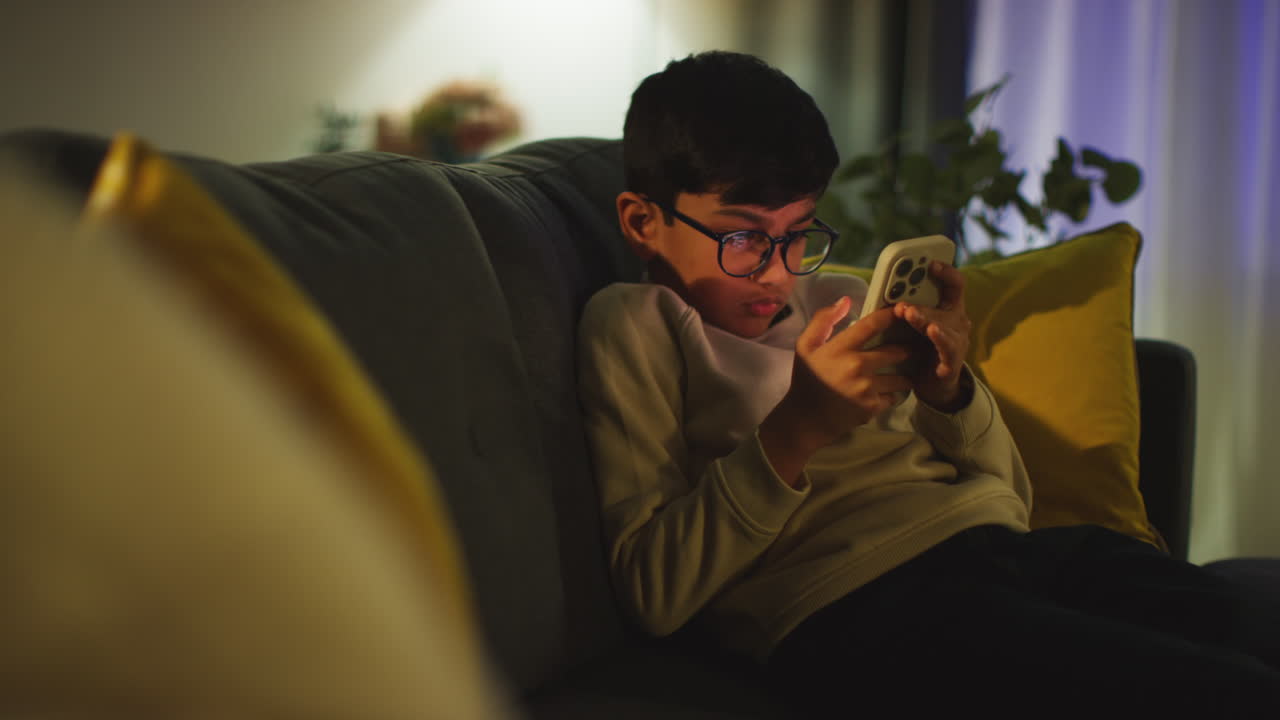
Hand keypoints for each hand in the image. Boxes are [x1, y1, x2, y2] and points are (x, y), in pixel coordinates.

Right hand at [760, 297, 912, 483]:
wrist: (806, 419)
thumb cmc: (806, 379)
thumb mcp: (805, 346)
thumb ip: (823, 320)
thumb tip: (845, 301)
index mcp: (840, 348)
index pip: (872, 325)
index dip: (890, 316)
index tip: (901, 312)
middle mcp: (857, 366)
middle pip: (896, 351)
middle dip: (905, 349)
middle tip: (910, 348)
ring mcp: (867, 389)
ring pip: (901, 377)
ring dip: (903, 375)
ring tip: (903, 373)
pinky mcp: (873, 407)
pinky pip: (893, 396)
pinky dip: (891, 395)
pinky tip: (884, 393)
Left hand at [893, 261, 971, 410]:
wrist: (934, 385)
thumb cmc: (921, 350)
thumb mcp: (915, 325)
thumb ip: (907, 308)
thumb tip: (884, 294)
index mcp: (949, 309)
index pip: (955, 285)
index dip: (946, 272)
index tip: (931, 263)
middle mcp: (957, 323)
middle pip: (945, 304)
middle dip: (922, 300)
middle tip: (902, 300)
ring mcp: (957, 342)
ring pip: (943, 325)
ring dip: (925, 318)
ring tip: (910, 313)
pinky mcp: (952, 361)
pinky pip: (947, 348)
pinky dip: (940, 339)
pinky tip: (932, 331)